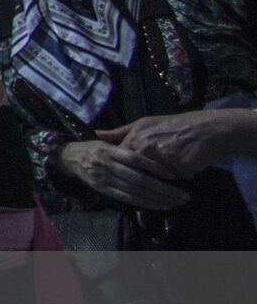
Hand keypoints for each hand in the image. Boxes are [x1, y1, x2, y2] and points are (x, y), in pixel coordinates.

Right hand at [55, 140, 188, 209]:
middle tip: (183, 195)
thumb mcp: (107, 140)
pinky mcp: (104, 190)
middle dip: (162, 189)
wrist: (70, 158)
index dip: (154, 167)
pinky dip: (145, 203)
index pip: (134, 159)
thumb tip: (147, 141)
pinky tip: (159, 205)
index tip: (173, 175)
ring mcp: (105, 180)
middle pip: (138, 180)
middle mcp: (107, 166)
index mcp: (110, 151)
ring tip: (176, 202)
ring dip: (157, 199)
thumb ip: (124, 141)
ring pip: (135, 192)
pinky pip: (127, 199)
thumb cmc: (94, 148)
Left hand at [96, 111, 242, 178]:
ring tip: (170, 170)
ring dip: (162, 179)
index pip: (122, 164)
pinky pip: (176, 180)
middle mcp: (146, 152)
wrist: (206, 129)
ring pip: (156, 179)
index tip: (128, 171)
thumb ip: (119, 132)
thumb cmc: (172, 125)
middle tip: (152, 176)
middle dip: (143, 179)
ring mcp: (163, 162)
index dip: (125, 169)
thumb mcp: (143, 123)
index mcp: (134, 142)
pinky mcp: (180, 170)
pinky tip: (185, 167)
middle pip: (137, 175)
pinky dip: (180, 176)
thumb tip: (97, 133)